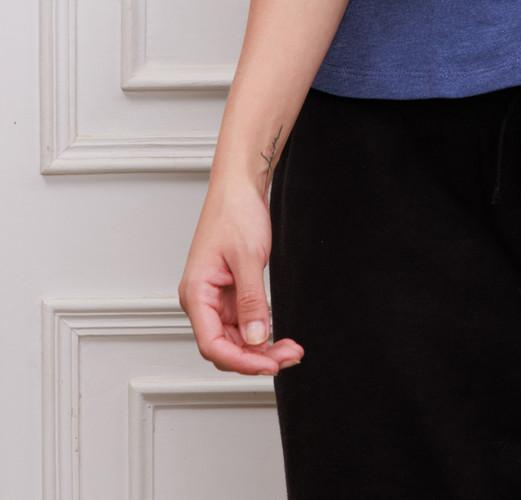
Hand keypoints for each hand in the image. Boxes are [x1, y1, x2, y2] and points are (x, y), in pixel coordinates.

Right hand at [179, 182, 302, 376]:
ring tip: (290, 350)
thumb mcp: (248, 258)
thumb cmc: (235, 213)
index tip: (269, 366)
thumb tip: (255, 338)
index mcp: (196, 294)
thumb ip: (251, 301)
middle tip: (289, 357)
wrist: (240, 188)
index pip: (211, 344)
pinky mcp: (230, 293)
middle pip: (225, 347)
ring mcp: (216, 298)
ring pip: (236, 339)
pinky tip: (279, 337)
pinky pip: (243, 324)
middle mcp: (202, 301)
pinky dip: (261, 332)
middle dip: (256, 358)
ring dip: (261, 349)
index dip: (240, 361)